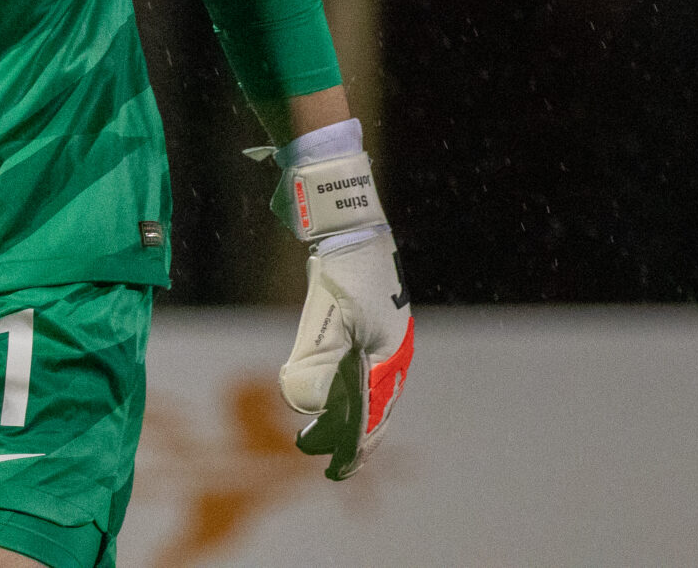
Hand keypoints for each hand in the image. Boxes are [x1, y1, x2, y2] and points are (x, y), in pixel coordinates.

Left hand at [250, 136, 413, 479]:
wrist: (351, 226)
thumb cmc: (343, 272)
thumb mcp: (327, 318)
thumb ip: (317, 362)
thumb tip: (304, 404)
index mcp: (389, 355)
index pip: (371, 415)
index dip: (352, 447)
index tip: (333, 471)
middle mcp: (393, 353)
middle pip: (376, 409)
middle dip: (352, 438)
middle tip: (326, 459)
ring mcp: (385, 339)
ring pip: (371, 392)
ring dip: (350, 417)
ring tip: (327, 436)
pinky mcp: (372, 327)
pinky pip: (364, 372)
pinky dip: (351, 392)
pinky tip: (335, 398)